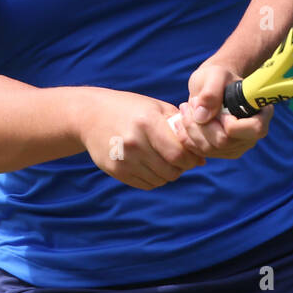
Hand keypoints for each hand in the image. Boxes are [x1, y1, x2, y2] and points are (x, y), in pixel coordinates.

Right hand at [75, 88, 206, 189]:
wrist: (90, 115)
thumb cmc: (130, 109)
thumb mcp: (155, 108)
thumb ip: (179, 127)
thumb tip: (202, 156)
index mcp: (147, 122)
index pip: (179, 153)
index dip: (191, 158)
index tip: (194, 154)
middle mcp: (134, 142)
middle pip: (171, 170)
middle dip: (182, 167)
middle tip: (181, 158)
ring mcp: (123, 158)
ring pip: (160, 180)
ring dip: (168, 173)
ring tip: (165, 159)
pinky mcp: (115, 171)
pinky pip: (146, 184)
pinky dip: (154, 178)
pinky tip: (150, 164)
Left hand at [167, 62, 273, 160]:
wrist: (209, 86)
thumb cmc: (217, 77)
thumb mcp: (215, 75)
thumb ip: (210, 92)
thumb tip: (201, 117)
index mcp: (261, 114)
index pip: (254, 130)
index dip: (231, 123)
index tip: (217, 107)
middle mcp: (251, 135)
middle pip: (225, 142)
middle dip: (202, 123)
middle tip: (192, 102)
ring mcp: (236, 146)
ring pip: (209, 149)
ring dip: (191, 128)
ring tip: (185, 108)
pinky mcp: (220, 152)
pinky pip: (200, 152)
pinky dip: (186, 137)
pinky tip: (181, 121)